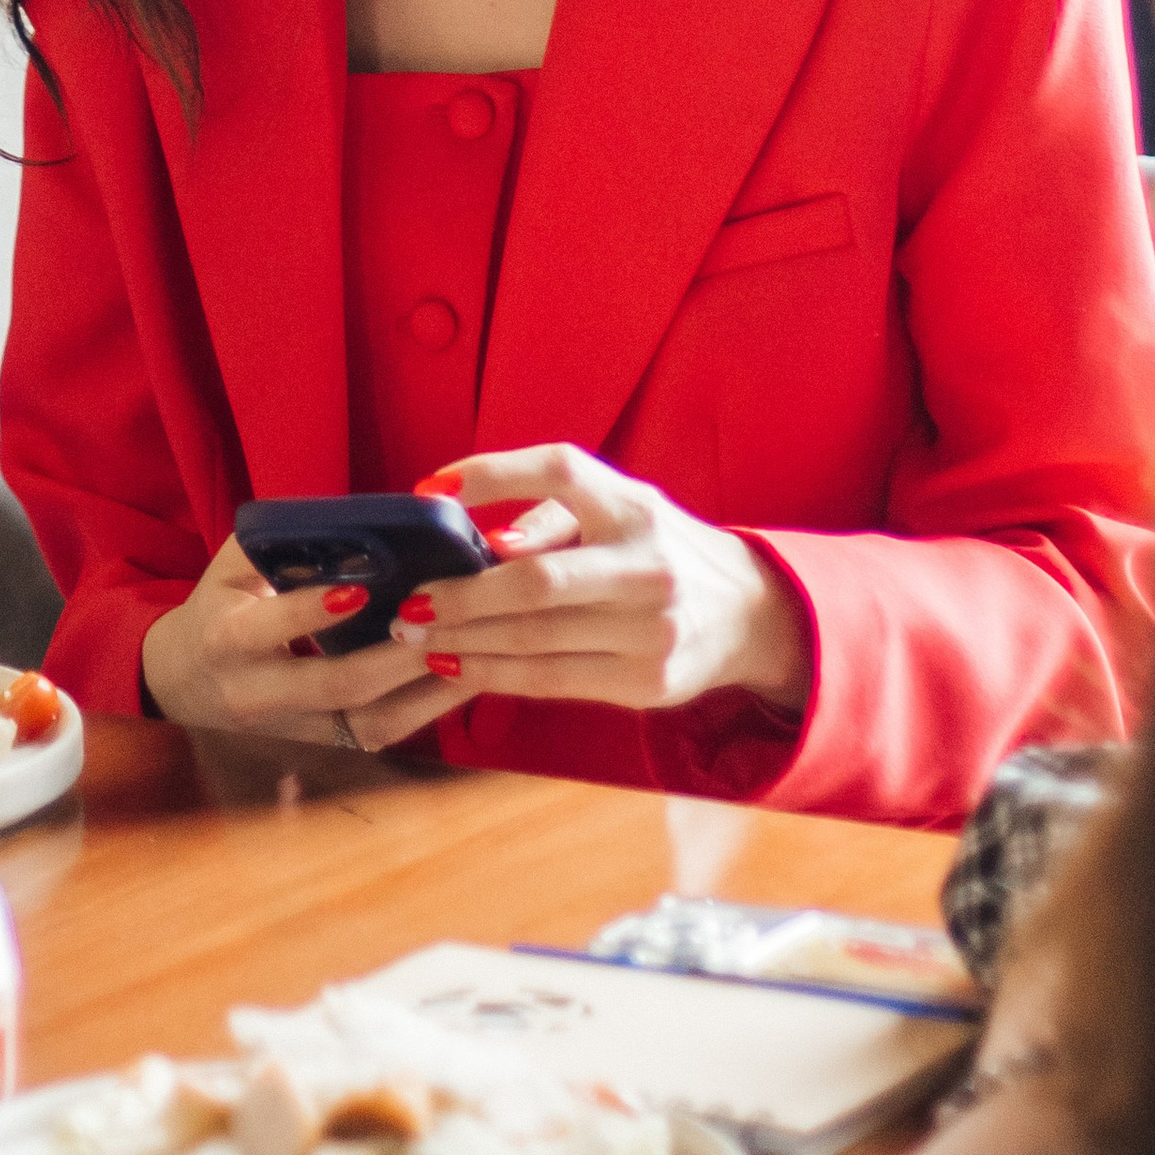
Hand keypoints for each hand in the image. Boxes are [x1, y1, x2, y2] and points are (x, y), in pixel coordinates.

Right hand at [139, 534, 448, 749]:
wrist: (186, 683)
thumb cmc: (220, 607)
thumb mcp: (231, 568)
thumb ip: (278, 543)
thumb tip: (347, 521)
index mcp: (228, 640)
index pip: (269, 628)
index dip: (312, 611)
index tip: (361, 589)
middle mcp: (259, 694)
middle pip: (333, 687)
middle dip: (393, 659)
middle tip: (444, 623)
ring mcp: (294, 729)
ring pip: (367, 722)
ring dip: (424, 692)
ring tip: (469, 653)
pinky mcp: (323, 747)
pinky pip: (380, 735)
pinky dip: (425, 710)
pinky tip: (461, 678)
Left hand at [389, 448, 811, 716]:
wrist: (745, 614)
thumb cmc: (657, 549)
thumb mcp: (620, 508)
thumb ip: (555, 515)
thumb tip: (486, 542)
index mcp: (634, 506)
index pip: (560, 472)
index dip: (493, 475)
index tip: (429, 491)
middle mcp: (647, 566)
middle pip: (536, 582)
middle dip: (461, 595)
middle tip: (410, 603)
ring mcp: (651, 630)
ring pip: (536, 639)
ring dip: (465, 640)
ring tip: (416, 637)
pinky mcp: (646, 683)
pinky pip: (553, 681)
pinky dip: (495, 674)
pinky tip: (458, 665)